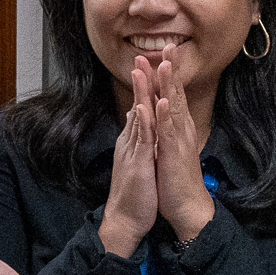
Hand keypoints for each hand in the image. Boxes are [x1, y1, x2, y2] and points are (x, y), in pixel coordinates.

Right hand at [99, 58, 161, 255]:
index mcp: (134, 140)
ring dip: (141, 93)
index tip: (149, 64)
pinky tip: (144, 105)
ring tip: (142, 70)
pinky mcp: (137, 161)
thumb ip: (137, 139)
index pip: (141, 107)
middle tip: (141, 55)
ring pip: (138, 116)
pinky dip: (143, 121)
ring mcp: (133, 149)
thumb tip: (138, 120)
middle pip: (137, 104)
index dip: (146, 87)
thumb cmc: (135, 192)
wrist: (126, 218)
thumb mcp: (138, 161)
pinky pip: (141, 138)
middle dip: (141, 80)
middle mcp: (131, 140)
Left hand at [149, 53, 214, 242]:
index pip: (172, 94)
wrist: (186, 205)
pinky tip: (164, 101)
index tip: (163, 52)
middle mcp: (181, 128)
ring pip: (173, 107)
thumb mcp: (166, 147)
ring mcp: (178, 139)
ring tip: (165, 64)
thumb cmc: (175, 177)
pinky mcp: (173, 153)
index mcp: (177, 126)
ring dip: (168, 85)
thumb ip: (163, 128)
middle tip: (169, 46)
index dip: (167, 74)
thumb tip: (157, 113)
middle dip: (171, 70)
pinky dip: (166, 115)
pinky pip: (168, 131)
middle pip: (176, 94)